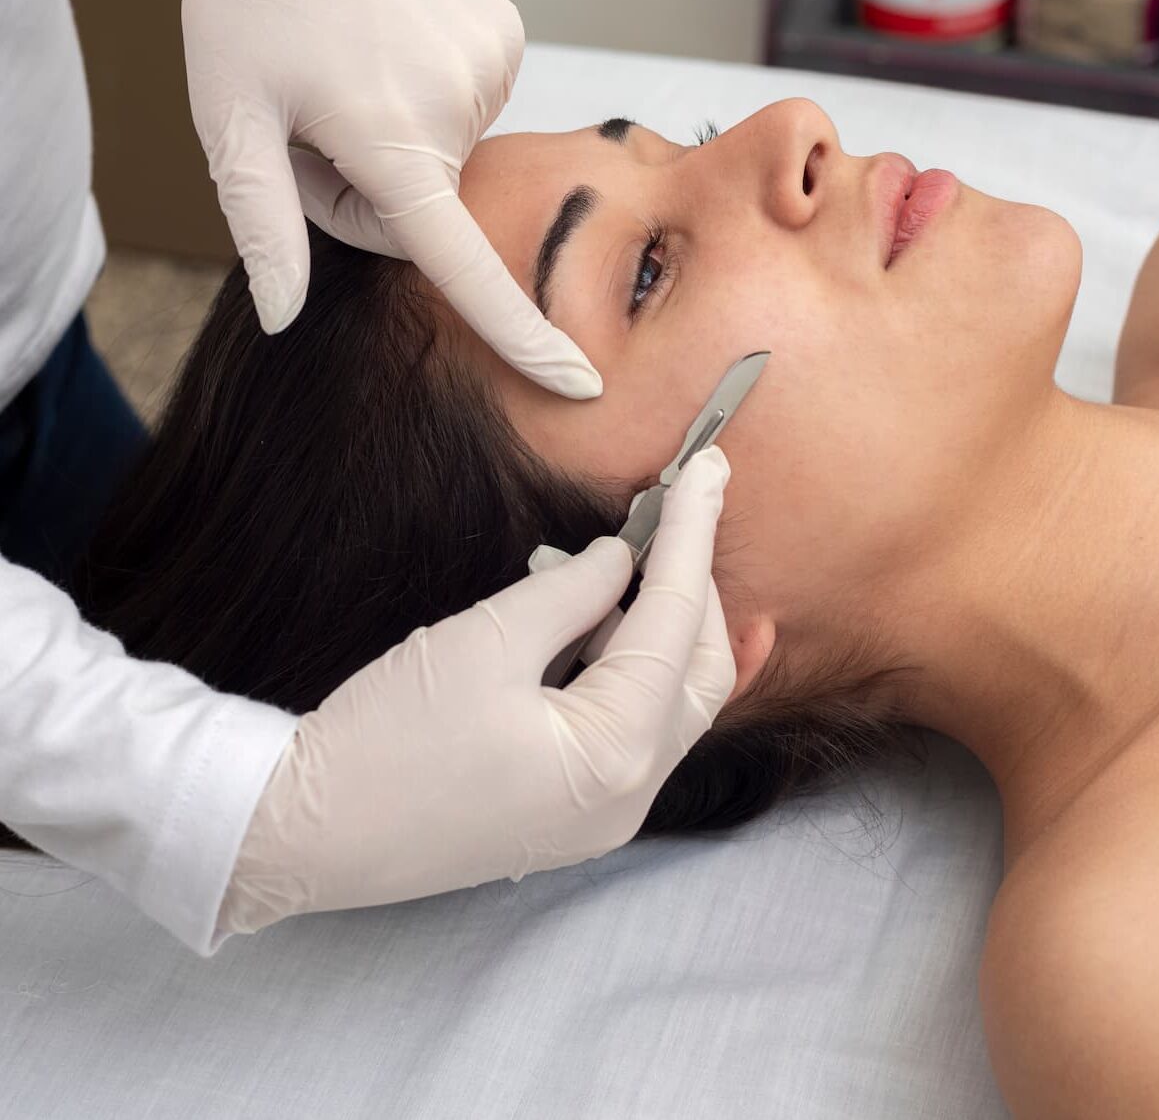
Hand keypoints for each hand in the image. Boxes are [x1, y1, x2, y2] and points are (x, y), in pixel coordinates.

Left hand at [174, 0, 599, 398]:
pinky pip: (472, 103)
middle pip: (429, 210)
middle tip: (321, 123)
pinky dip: (431, 94)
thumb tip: (284, 317)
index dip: (521, 335)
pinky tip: (393, 44)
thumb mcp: (231, 118)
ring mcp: (492, 61)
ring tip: (354, 72)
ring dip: (402, 138)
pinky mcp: (505, 32)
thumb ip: (265, 224)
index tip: (578, 383)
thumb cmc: (247, 1)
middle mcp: (458, 105)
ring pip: (449, 156)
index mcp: (391, 138)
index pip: (465, 264)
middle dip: (376, 190)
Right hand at [217, 448, 735, 934]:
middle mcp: (629, 797)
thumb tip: (620, 557)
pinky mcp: (572, 816)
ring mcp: (603, 816)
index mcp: (615, 754)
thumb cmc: (384, 739)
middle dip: (693, 587)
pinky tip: (597, 621)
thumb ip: (571, 592)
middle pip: (697, 673)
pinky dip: (624, 669)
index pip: (675, 622)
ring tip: (617, 563)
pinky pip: (630, 731)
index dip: (692, 535)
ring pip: (669, 704)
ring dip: (655, 628)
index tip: (711, 469)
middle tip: (675, 513)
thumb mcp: (486, 641)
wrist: (300, 836)